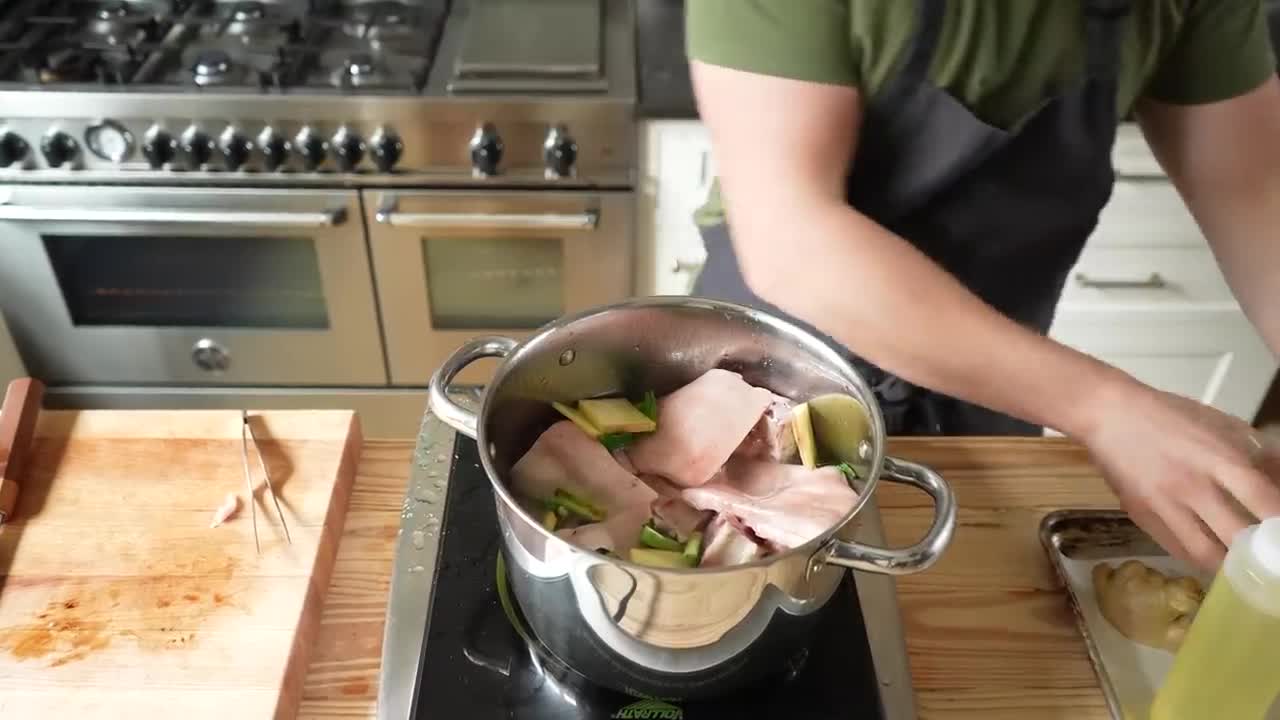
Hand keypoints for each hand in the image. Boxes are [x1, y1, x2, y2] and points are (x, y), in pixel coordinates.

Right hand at [1080, 383, 1279, 571]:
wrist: (1106, 414)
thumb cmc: (1167, 414)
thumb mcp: (1219, 423)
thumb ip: (1255, 452)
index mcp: (1217, 458)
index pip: (1263, 499)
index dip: (1279, 523)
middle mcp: (1192, 486)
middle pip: (1236, 536)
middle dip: (1257, 553)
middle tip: (1264, 557)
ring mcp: (1164, 505)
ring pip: (1204, 553)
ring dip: (1227, 565)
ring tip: (1239, 567)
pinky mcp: (1141, 516)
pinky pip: (1176, 548)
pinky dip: (1197, 556)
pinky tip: (1208, 555)